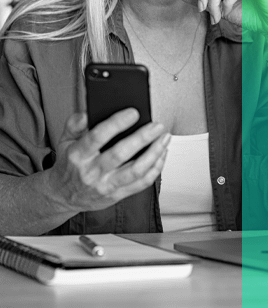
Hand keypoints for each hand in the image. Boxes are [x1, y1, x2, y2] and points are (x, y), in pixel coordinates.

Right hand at [48, 109, 169, 213]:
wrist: (63, 196)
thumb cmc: (69, 164)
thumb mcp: (64, 140)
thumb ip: (75, 124)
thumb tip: (88, 113)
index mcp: (78, 155)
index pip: (97, 137)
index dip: (116, 124)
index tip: (133, 112)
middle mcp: (91, 172)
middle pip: (120, 154)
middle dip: (142, 138)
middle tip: (157, 125)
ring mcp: (105, 186)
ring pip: (135, 170)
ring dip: (154, 153)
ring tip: (165, 138)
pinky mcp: (117, 195)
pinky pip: (141, 183)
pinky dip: (155, 168)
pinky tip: (162, 154)